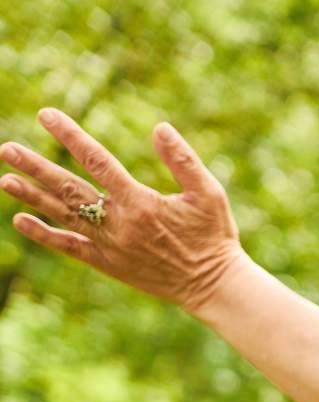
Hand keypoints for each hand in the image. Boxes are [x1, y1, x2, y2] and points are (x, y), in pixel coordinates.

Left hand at [2, 109, 245, 314]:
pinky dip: (44, 234)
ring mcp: (110, 245)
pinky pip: (70, 247)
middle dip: (36, 167)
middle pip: (69, 188)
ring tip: (6, 179)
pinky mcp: (109, 264)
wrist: (214, 286)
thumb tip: (159, 128)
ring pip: (63, 215)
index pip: (97, 160)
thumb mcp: (210, 194)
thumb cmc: (214, 237)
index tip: (46, 115)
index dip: (70, 135)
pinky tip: (20, 220)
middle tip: (7, 149)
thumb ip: (184, 161)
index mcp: (140, 202)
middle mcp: (119, 223)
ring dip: (32, 197)